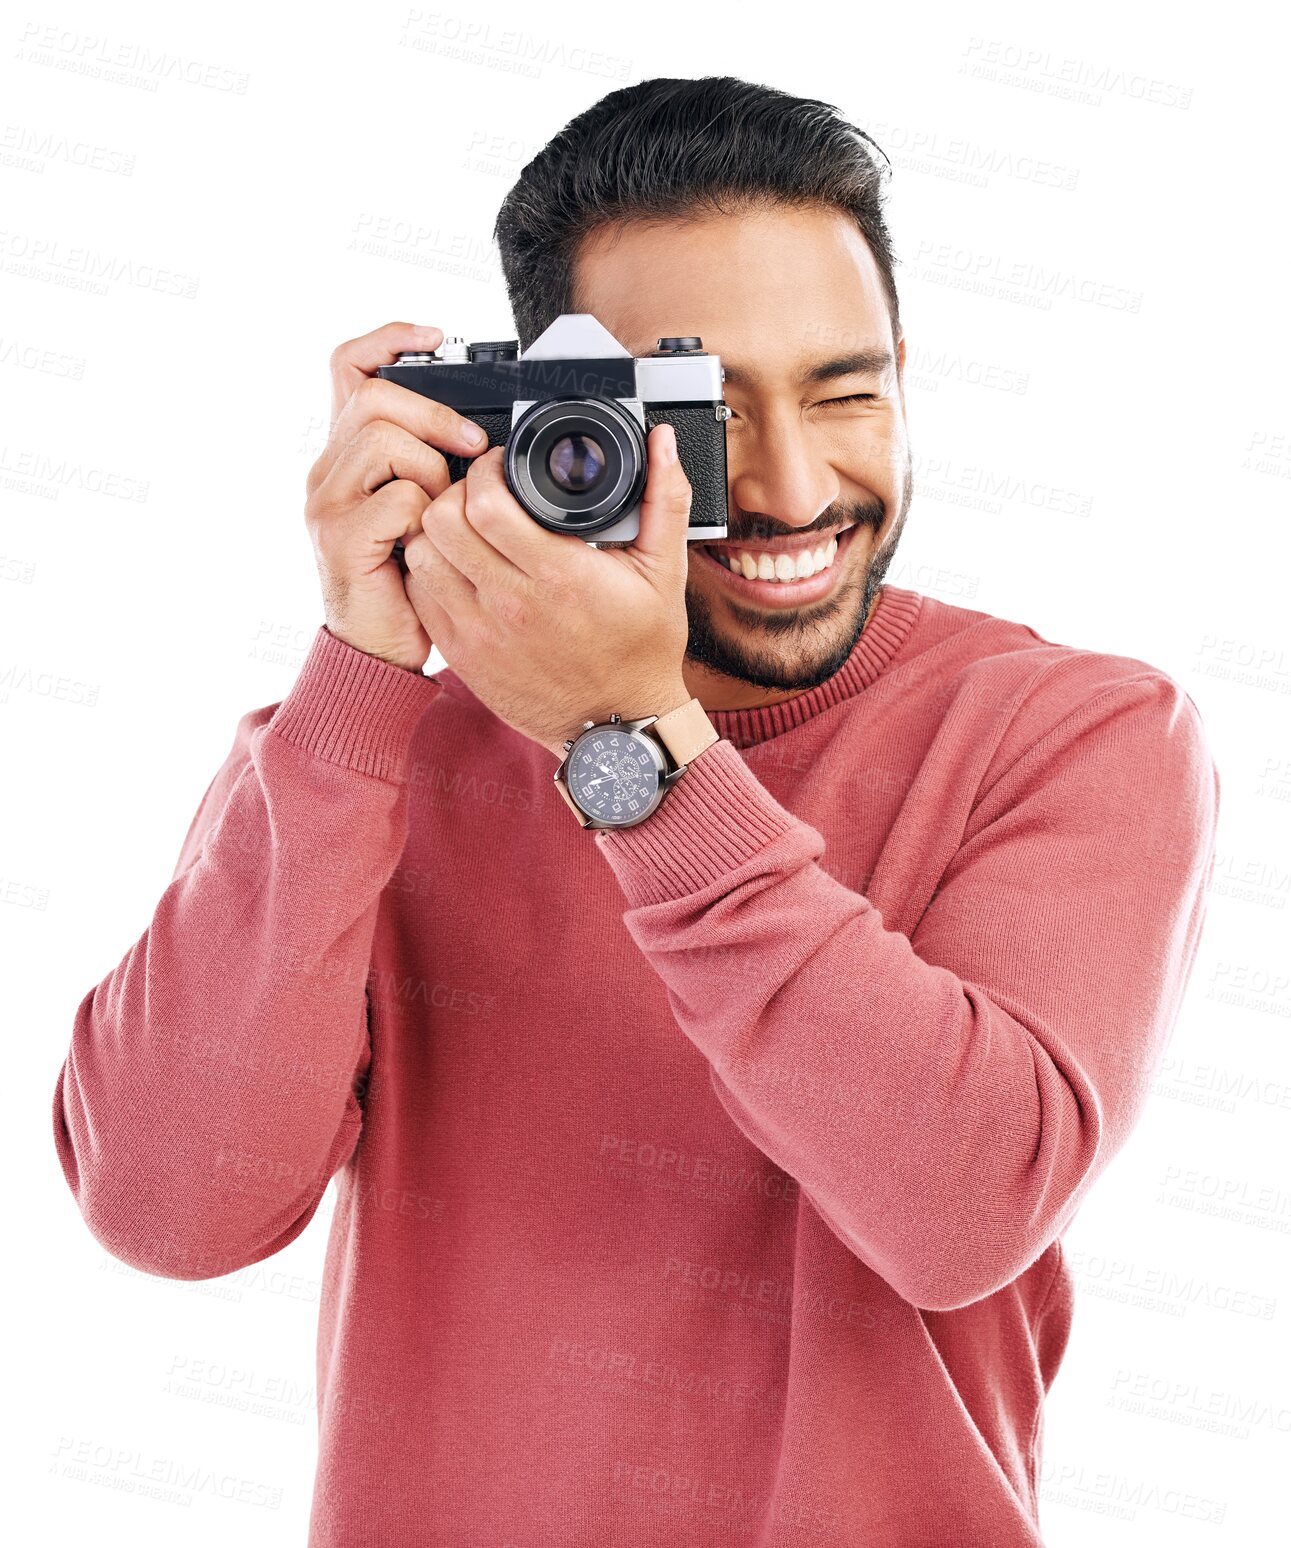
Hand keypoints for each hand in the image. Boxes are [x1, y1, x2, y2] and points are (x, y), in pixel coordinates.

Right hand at [303, 321, 490, 671]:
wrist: (381, 650)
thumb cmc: (410, 582)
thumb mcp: (424, 511)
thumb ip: (432, 467)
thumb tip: (479, 433)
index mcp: (347, 456)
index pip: (348, 368)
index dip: (388, 340)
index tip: (434, 336)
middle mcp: (326, 471)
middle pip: (374, 397)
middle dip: (435, 415)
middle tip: (472, 448)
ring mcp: (327, 503)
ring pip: (385, 440)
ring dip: (431, 468)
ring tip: (439, 510)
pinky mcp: (340, 537)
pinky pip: (397, 497)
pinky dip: (425, 514)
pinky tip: (425, 541)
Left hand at [401, 423, 693, 755]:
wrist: (618, 727)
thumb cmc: (641, 649)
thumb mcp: (665, 571)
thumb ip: (665, 499)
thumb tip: (662, 441)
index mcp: (560, 576)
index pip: (486, 503)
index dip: (485, 470)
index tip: (500, 466)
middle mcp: (512, 604)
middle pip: (441, 520)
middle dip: (454, 491)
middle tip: (477, 492)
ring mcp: (480, 632)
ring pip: (422, 554)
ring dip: (436, 530)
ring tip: (463, 526)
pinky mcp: (462, 654)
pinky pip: (421, 595)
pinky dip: (431, 570)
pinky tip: (457, 566)